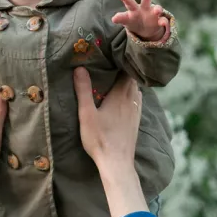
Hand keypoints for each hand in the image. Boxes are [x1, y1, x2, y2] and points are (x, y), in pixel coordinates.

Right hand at [73, 67, 148, 216]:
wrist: (117, 163)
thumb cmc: (100, 139)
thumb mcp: (86, 113)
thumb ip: (83, 90)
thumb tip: (80, 68)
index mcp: (120, 94)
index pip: (126, 70)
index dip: (121, 60)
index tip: (112, 53)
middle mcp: (132, 99)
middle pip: (132, 78)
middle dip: (124, 69)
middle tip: (112, 63)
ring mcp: (136, 110)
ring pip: (136, 89)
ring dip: (129, 82)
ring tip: (117, 78)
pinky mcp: (136, 121)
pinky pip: (137, 100)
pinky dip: (132, 94)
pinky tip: (124, 98)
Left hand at [111, 0, 167, 40]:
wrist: (146, 29)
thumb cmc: (134, 20)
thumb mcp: (126, 20)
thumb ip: (120, 18)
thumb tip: (113, 19)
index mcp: (134, 9)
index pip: (130, 3)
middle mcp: (145, 9)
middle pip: (146, 0)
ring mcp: (153, 14)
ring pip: (157, 9)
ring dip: (158, 9)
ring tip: (157, 11)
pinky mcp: (160, 21)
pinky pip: (163, 21)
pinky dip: (163, 22)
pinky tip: (163, 24)